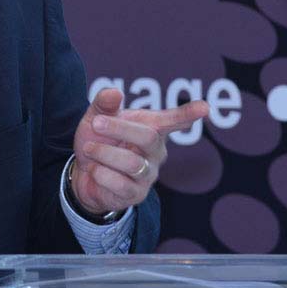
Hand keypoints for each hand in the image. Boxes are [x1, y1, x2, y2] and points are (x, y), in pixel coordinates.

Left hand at [70, 88, 208, 215]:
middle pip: (148, 137)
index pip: (172, 121)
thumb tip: (114, 92)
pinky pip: (119, 184)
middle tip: (96, 123)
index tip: (204, 107)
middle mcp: (155, 152)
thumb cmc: (97, 140)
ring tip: (88, 148)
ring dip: (104, 152)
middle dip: (119, 128)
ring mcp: (148, 175)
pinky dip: (99, 173)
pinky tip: (94, 169)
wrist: (82, 174)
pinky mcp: (135, 195)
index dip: (187, 114)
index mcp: (150, 129)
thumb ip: (104, 104)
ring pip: (131, 163)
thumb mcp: (96, 118)